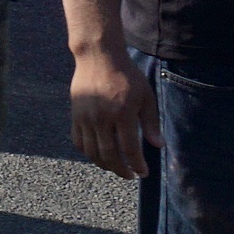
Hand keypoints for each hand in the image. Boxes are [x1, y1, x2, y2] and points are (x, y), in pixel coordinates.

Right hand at [69, 44, 160, 179]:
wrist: (98, 57)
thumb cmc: (127, 76)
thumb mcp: (145, 96)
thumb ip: (151, 122)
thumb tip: (158, 146)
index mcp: (122, 113)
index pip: (129, 148)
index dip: (136, 164)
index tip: (143, 172)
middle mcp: (101, 118)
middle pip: (109, 154)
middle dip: (121, 170)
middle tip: (130, 175)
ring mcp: (85, 117)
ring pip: (92, 151)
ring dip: (104, 164)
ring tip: (116, 167)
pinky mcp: (75, 115)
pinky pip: (79, 141)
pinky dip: (88, 152)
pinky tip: (99, 155)